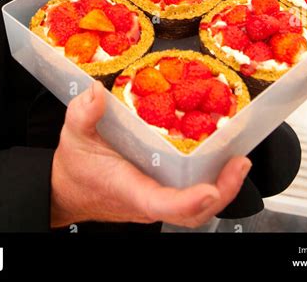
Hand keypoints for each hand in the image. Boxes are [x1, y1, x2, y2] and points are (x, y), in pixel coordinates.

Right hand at [50, 80, 251, 228]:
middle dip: (221, 192)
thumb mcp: (73, 134)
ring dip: (223, 188)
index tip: (210, 189)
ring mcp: (156, 200)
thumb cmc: (74, 166)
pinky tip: (222, 160)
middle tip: (239, 164)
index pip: (161, 204)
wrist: (66, 189)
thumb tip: (95, 94)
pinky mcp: (161, 194)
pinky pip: (191, 198)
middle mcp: (147, 201)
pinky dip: (212, 183)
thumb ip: (83, 114)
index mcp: (128, 188)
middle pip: (191, 213)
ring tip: (239, 161)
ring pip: (196, 210)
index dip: (188, 201)